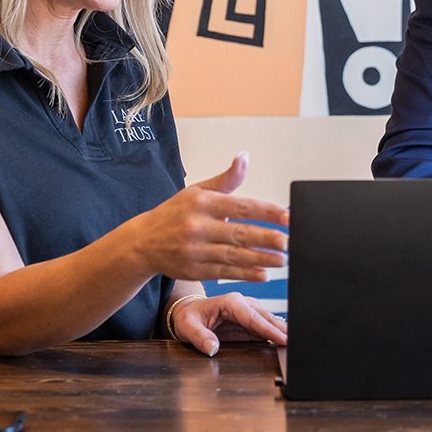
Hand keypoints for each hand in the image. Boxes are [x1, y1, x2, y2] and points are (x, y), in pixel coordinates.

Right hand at [136, 153, 288, 282]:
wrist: (142, 241)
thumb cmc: (175, 213)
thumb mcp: (198, 190)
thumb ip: (226, 179)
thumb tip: (244, 157)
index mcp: (203, 202)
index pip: (240, 206)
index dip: (266, 212)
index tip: (287, 216)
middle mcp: (199, 226)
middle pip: (239, 233)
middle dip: (267, 238)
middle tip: (288, 241)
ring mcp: (196, 250)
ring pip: (234, 255)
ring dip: (261, 259)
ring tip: (282, 259)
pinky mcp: (194, 270)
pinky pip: (224, 272)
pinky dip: (245, 274)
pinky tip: (263, 274)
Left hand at [171, 292, 286, 356]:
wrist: (187, 313)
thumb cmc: (187, 318)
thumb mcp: (188, 327)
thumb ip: (200, 337)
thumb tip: (212, 348)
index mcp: (230, 302)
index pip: (253, 317)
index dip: (268, 328)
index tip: (282, 338)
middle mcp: (241, 303)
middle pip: (265, 317)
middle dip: (281, 328)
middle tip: (296, 341)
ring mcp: (246, 311)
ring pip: (267, 320)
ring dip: (280, 330)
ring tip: (294, 341)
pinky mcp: (247, 320)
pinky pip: (263, 326)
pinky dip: (274, 332)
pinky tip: (284, 340)